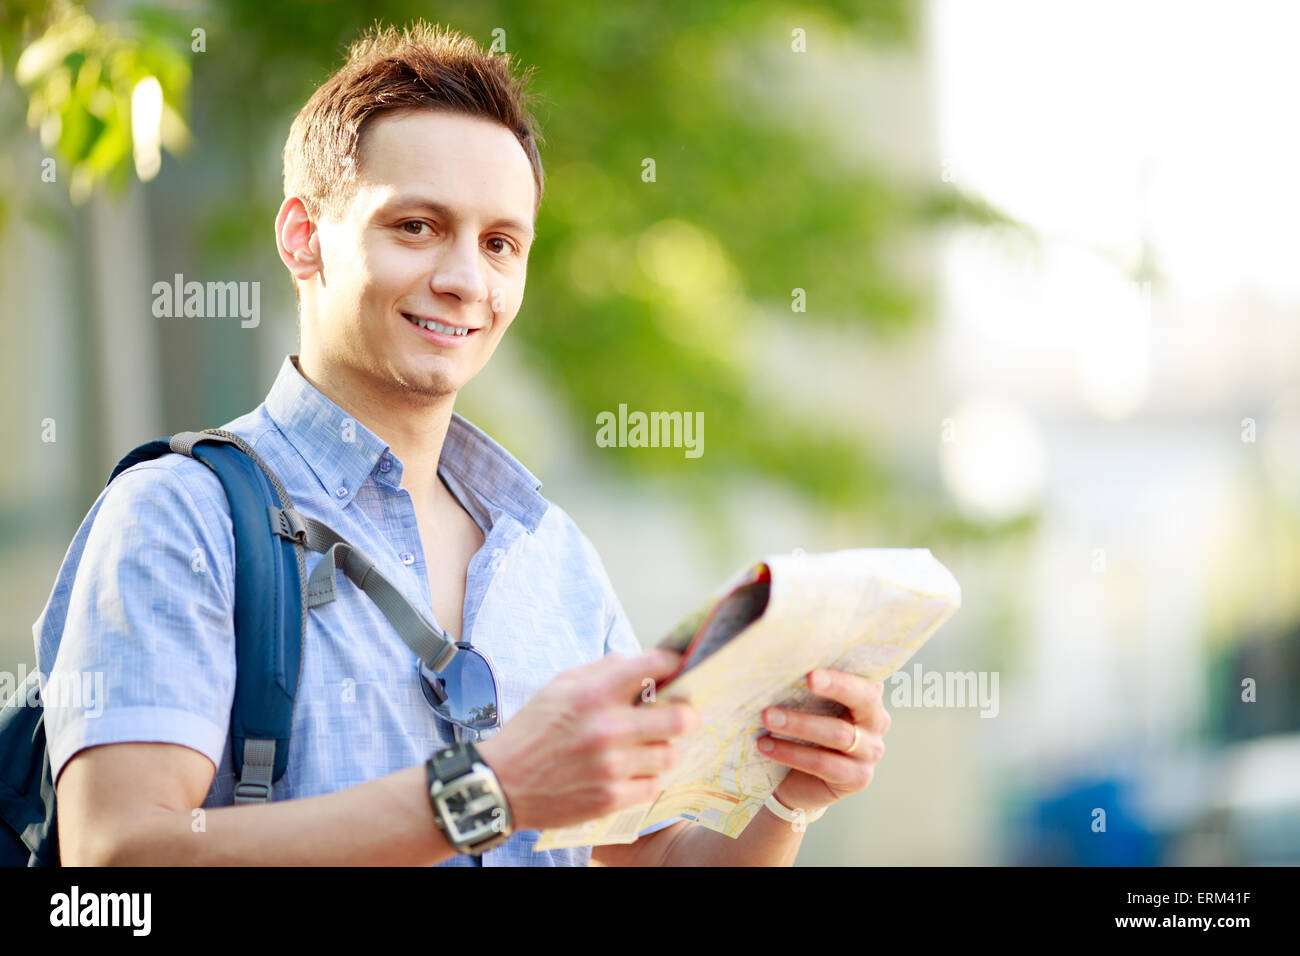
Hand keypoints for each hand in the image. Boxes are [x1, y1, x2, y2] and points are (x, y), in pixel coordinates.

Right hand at [475, 648, 699, 831]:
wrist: (501, 783)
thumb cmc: (533, 730)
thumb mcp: (560, 686)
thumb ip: (603, 670)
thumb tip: (641, 661)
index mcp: (594, 693)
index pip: (655, 667)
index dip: (675, 664)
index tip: (678, 668)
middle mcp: (607, 728)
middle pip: (681, 718)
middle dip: (686, 714)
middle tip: (680, 715)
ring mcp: (611, 766)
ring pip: (670, 755)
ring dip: (662, 749)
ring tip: (645, 747)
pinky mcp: (611, 798)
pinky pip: (653, 785)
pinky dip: (646, 778)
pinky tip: (630, 771)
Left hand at [758, 668, 889, 816]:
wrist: (798, 780)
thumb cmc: (802, 731)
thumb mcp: (806, 705)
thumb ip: (805, 686)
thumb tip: (779, 662)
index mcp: (867, 694)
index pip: (865, 674)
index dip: (848, 666)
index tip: (822, 660)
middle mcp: (876, 720)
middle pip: (864, 699)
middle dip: (836, 686)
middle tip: (808, 678)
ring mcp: (871, 751)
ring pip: (839, 734)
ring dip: (800, 724)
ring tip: (767, 717)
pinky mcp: (858, 778)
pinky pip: (824, 764)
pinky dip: (792, 754)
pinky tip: (766, 746)